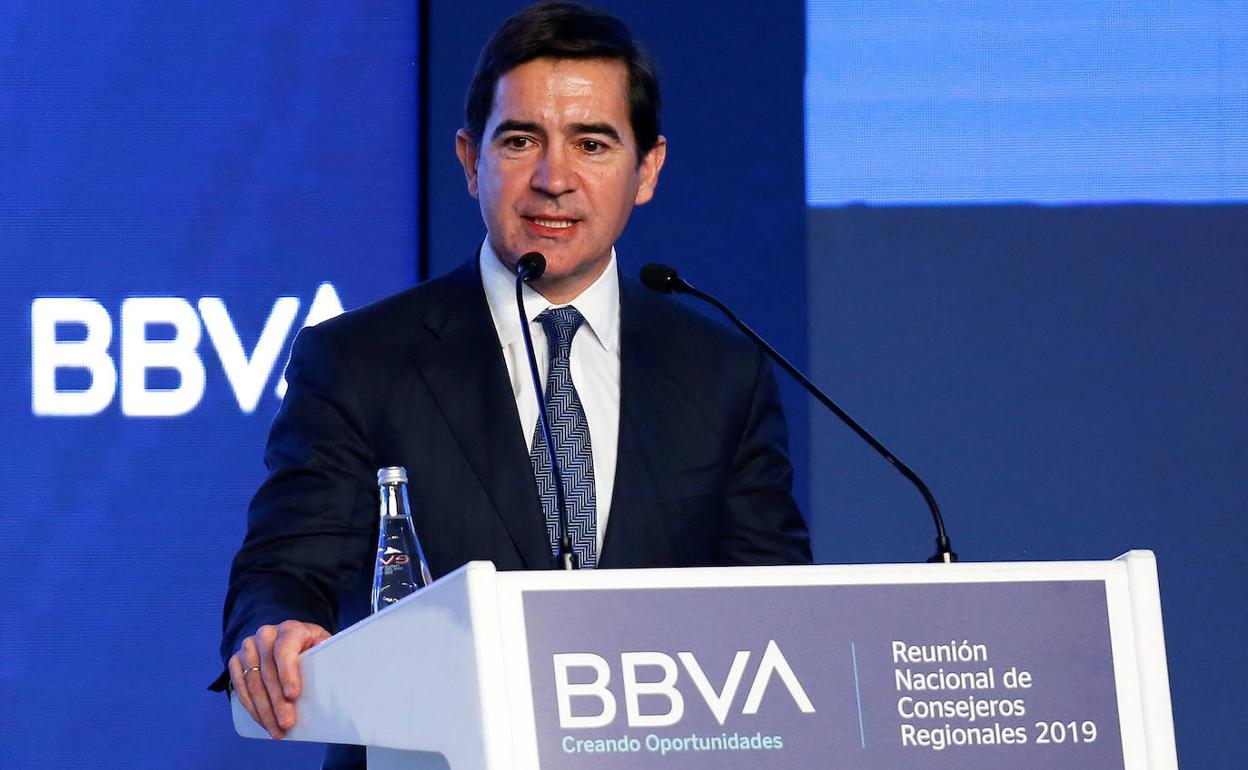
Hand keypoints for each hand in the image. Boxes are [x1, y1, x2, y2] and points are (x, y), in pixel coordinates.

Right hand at [228, 620, 330, 738]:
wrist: (286, 639)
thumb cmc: (309, 646)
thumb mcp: (321, 644)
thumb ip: (325, 653)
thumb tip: (329, 666)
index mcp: (290, 629)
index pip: (285, 650)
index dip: (288, 673)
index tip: (293, 695)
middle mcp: (266, 635)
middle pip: (268, 672)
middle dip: (277, 702)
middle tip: (287, 723)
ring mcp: (248, 647)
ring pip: (253, 683)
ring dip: (264, 710)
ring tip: (277, 731)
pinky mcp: (236, 661)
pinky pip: (241, 688)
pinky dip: (252, 708)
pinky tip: (263, 722)